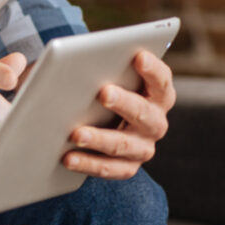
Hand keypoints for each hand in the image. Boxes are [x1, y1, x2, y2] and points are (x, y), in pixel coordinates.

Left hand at [63, 50, 174, 178]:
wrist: (93, 120)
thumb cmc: (95, 87)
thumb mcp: (99, 74)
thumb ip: (92, 64)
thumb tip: (63, 57)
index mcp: (157, 95)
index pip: (161, 81)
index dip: (152, 69)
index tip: (138, 56)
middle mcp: (155, 122)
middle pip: (144, 113)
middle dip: (124, 102)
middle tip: (104, 92)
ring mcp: (143, 147)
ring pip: (124, 145)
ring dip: (100, 138)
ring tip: (76, 134)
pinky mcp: (127, 167)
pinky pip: (109, 168)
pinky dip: (88, 163)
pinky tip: (67, 157)